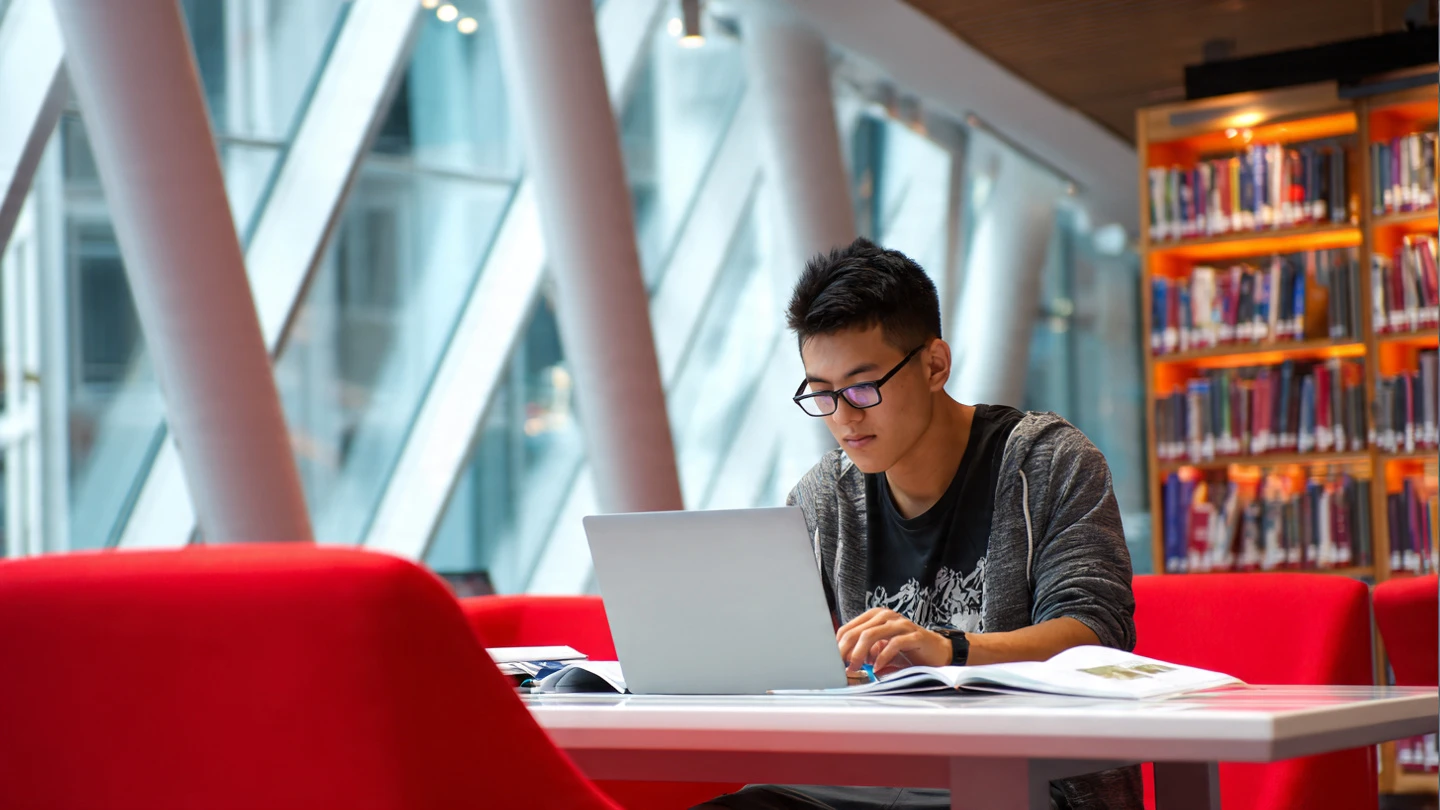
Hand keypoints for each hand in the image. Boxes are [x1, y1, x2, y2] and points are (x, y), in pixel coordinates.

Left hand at [835, 608, 950, 673]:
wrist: (936, 652)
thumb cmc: (906, 651)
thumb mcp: (880, 650)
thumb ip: (864, 652)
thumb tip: (845, 662)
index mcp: (875, 616)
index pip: (848, 628)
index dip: (838, 646)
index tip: (833, 662)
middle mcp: (886, 616)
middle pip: (857, 631)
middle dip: (846, 651)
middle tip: (842, 667)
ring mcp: (901, 624)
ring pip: (871, 635)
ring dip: (860, 654)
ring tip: (856, 667)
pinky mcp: (914, 636)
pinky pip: (894, 644)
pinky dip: (883, 657)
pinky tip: (878, 668)